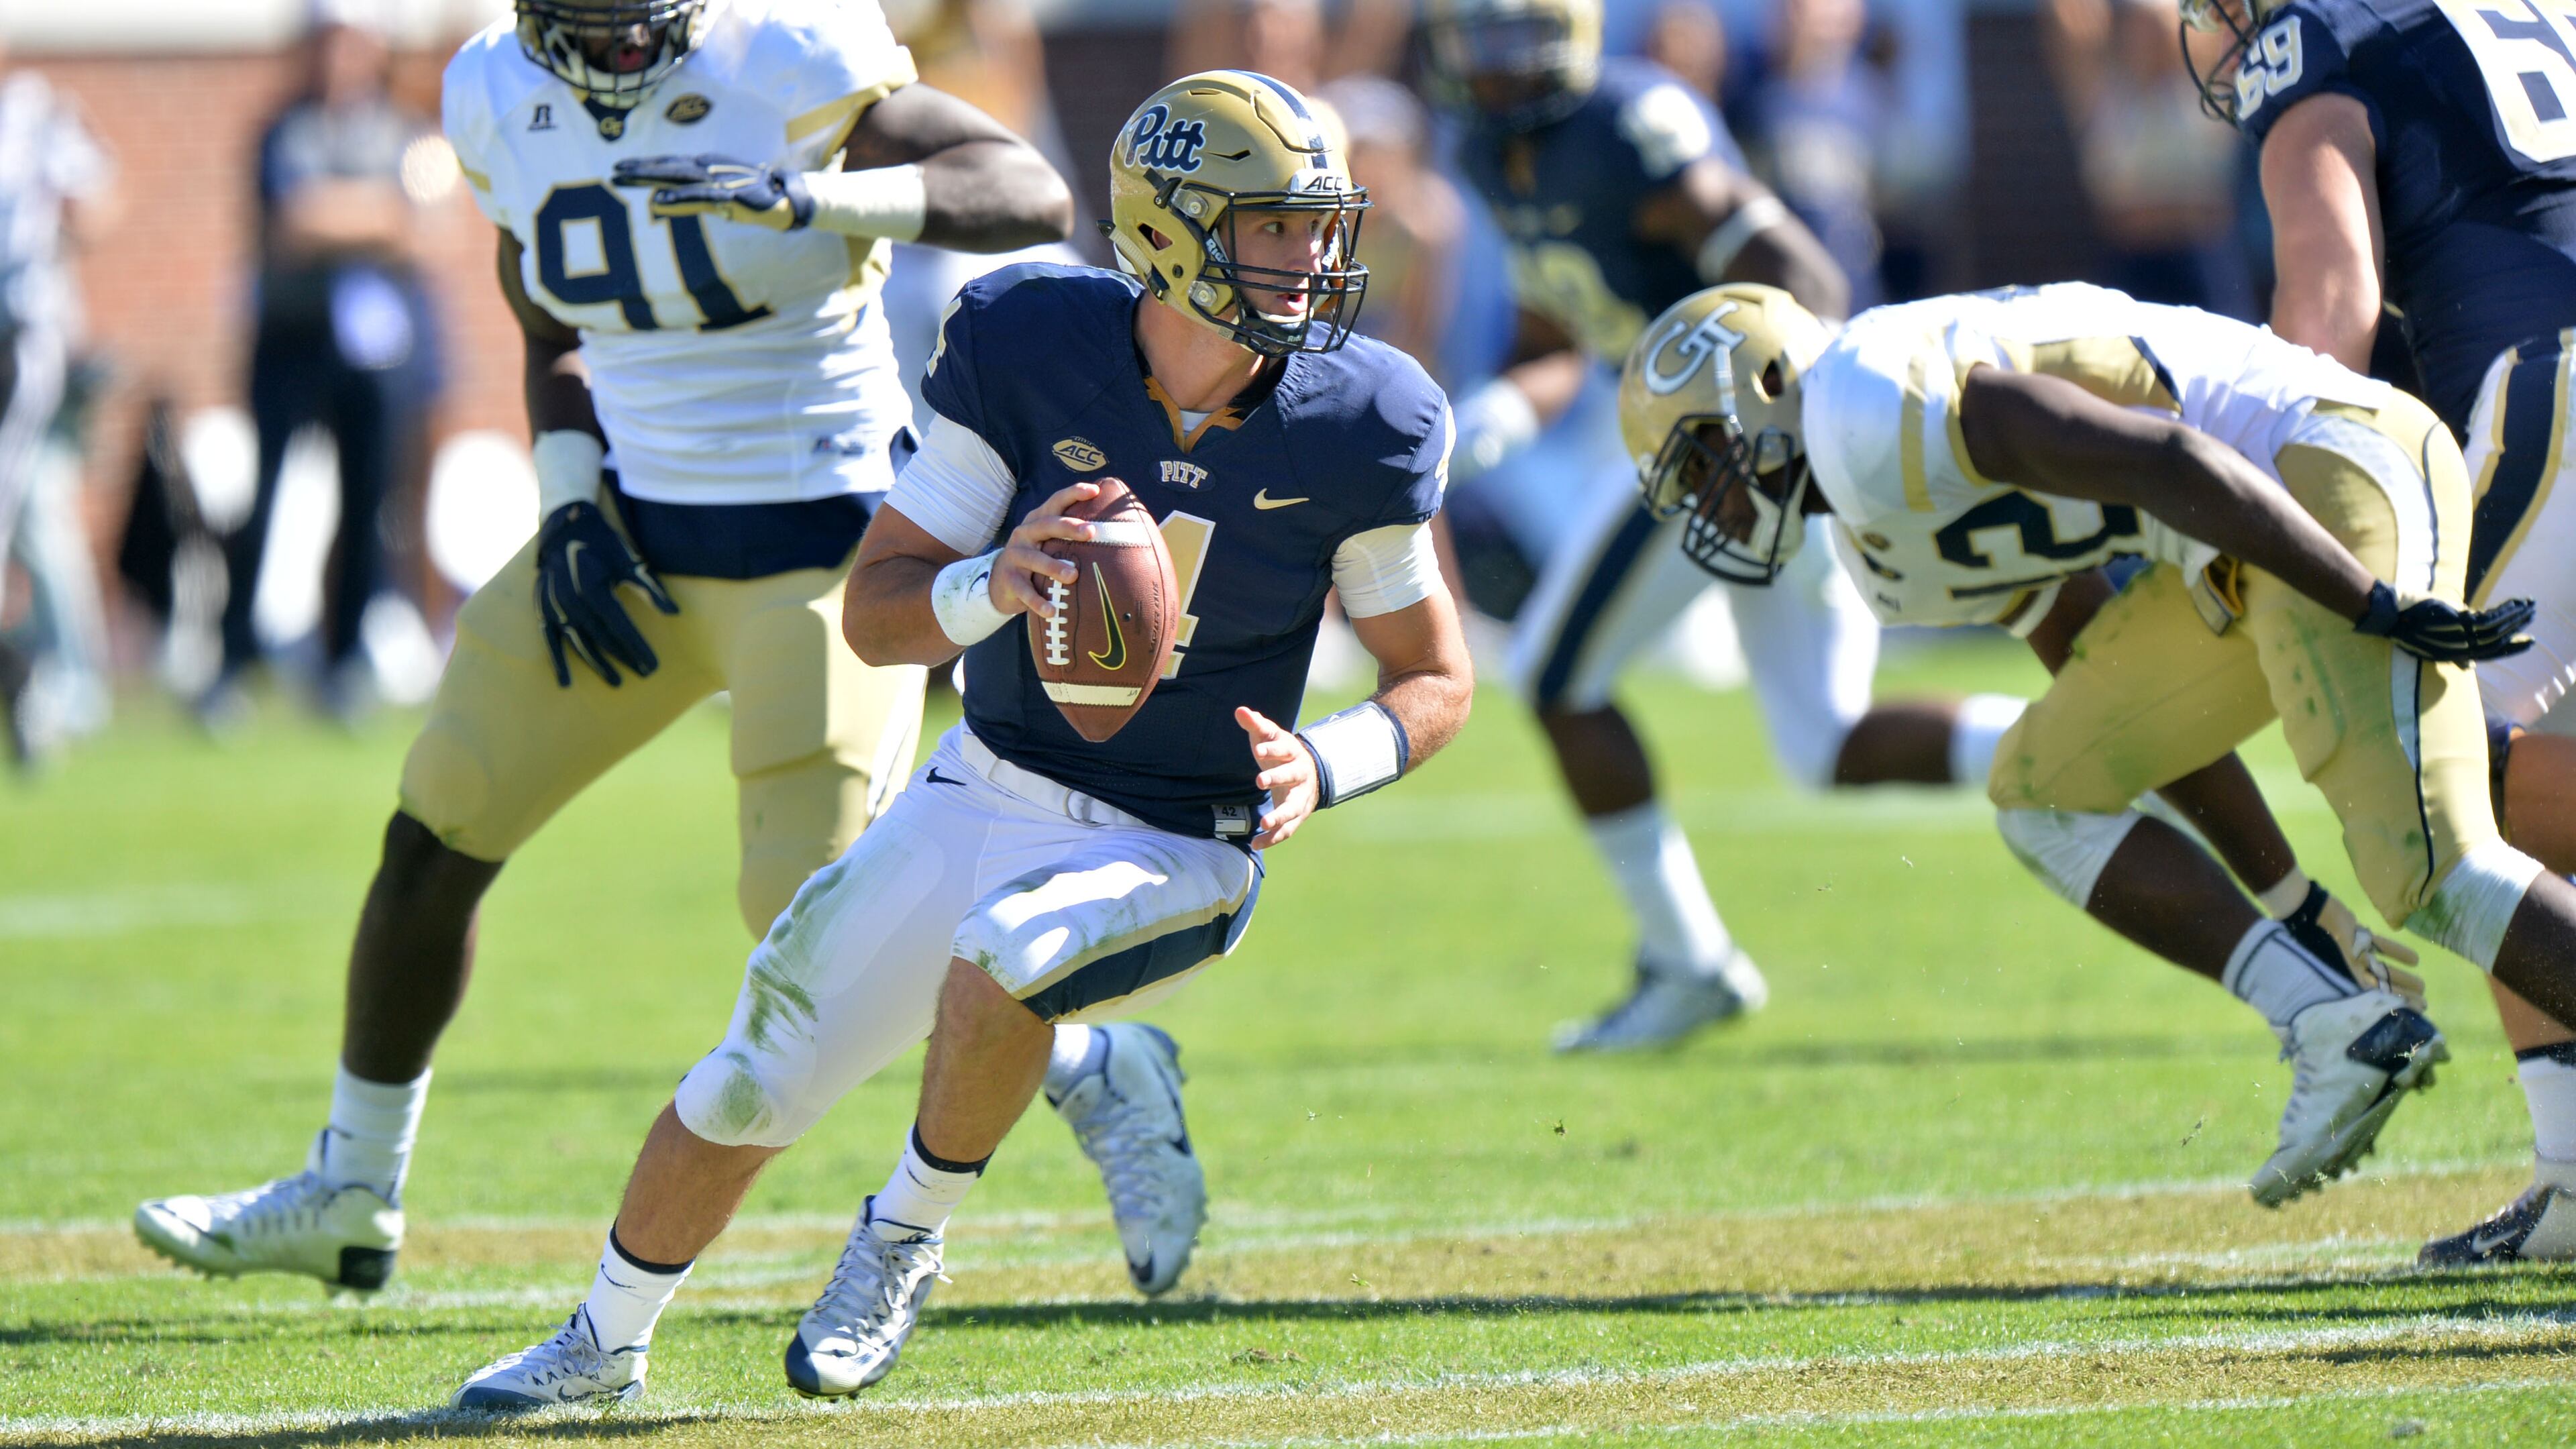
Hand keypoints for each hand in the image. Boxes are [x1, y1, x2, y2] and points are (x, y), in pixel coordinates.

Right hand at [533, 501, 678, 687]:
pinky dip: (557, 661)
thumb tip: (675, 613)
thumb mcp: (629, 561)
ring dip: (597, 664)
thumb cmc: (603, 545)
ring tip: (616, 681)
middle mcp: (572, 601)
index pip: (620, 627)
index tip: (653, 666)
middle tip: (644, 674)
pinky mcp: (543, 609)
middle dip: (624, 658)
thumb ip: (650, 588)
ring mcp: (555, 607)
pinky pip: (549, 640)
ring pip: (578, 643)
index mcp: (594, 589)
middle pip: (602, 638)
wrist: (565, 529)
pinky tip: (565, 683)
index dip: (637, 648)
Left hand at [612, 154, 812, 230]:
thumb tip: (658, 203)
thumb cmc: (750, 199)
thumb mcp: (713, 201)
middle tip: (614, 170)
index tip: (621, 168)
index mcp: (704, 169)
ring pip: (676, 176)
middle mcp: (707, 169)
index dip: (644, 167)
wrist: (785, 199)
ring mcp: (716, 180)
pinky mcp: (727, 194)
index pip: (668, 166)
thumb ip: (687, 202)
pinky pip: (698, 196)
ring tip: (626, 178)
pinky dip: (678, 197)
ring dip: (650, 177)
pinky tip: (659, 199)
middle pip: (667, 168)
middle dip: (639, 169)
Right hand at [991, 481, 1096, 619]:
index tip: (1095, 490)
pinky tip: (1052, 611)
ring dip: (1054, 566)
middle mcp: (1025, 534)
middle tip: (1090, 532)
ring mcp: (1015, 556)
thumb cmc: (1037, 560)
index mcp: (1038, 521)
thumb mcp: (1049, 543)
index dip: (1073, 494)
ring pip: (1035, 559)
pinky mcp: (1009, 579)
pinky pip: (1024, 591)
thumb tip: (1112, 533)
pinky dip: (1038, 601)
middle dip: (1068, 527)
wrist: (1001, 583)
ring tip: (1073, 576)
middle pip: (1046, 525)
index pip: (1055, 502)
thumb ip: (1070, 537)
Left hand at [1237, 706, 1318, 848]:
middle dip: (1277, 778)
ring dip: (1279, 816)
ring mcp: (1300, 797)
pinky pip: (1287, 830)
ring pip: (1293, 808)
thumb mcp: (1270, 737)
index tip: (1259, 749)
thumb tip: (1240, 710)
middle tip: (1259, 781)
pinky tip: (1256, 844)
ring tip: (1264, 822)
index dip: (1272, 749)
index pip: (1283, 749)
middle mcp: (1300, 775)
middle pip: (1291, 776)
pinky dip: (1273, 838)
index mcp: (1293, 753)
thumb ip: (1256, 725)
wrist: (1309, 774)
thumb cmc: (1281, 753)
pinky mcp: (1297, 816)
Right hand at [2280, 880, 2426, 1010]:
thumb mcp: (2345, 969)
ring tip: (2422, 986)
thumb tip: (2392, 1005)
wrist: (2314, 914)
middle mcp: (2352, 972)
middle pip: (2382, 987)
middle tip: (2423, 1003)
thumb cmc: (2324, 943)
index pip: (2376, 998)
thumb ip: (2365, 986)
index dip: (2397, 1005)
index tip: (2416, 1012)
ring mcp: (2357, 956)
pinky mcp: (2360, 939)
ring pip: (2384, 970)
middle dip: (2402, 996)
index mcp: (2347, 982)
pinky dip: (2396, 953)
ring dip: (2403, 978)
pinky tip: (2415, 959)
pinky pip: (2381, 947)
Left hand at [2353, 581, 2534, 663]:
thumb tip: (2471, 666)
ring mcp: (2457, 637)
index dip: (2508, 650)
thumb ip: (2454, 654)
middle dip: (2515, 632)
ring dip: (2515, 617)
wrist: (2387, 614)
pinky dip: (2505, 610)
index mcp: (2451, 655)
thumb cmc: (2405, 625)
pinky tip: (2515, 603)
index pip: (2487, 655)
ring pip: (2496, 630)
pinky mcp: (2458, 623)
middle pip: (2495, 644)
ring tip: (2529, 606)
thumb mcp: (2431, 643)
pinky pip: (2489, 619)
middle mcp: (2456, 650)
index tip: (2527, 642)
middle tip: (2532, 622)